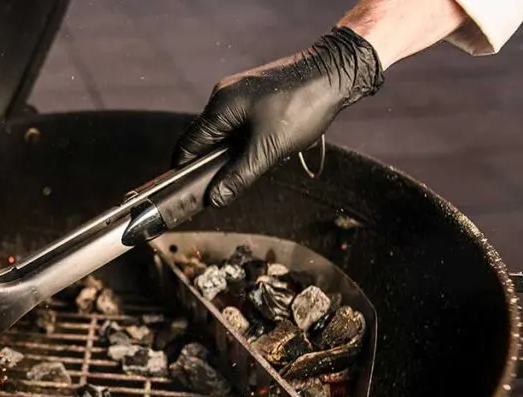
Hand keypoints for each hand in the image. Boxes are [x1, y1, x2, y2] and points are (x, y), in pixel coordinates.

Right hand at [174, 27, 384, 206]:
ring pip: (226, 134)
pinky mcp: (255, 94)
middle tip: (233, 184)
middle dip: (218, 164)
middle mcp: (223, 97)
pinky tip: (270, 146)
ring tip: (262, 160)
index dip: (187, 172)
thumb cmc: (302, 106)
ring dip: (237, 153)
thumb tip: (215, 199)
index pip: (188, 146)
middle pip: (206, 141)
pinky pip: (241, 124)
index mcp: (220, 107)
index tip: (192, 193)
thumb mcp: (270, 148)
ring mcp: (239, 93)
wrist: (335, 71)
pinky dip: (250, 140)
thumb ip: (240, 176)